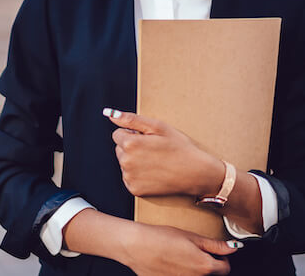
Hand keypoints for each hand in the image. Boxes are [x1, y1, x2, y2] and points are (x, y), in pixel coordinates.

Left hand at [105, 109, 224, 196]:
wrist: (195, 173)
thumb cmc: (179, 147)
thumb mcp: (158, 127)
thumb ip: (131, 119)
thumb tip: (109, 114)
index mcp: (130, 144)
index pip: (118, 134)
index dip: (133, 134)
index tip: (148, 139)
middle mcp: (126, 162)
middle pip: (120, 149)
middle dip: (132, 147)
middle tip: (153, 150)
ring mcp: (129, 177)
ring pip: (124, 163)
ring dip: (134, 160)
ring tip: (155, 161)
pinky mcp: (134, 190)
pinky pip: (129, 177)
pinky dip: (137, 174)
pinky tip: (153, 172)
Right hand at [120, 222, 239, 275]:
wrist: (136, 246)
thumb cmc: (161, 238)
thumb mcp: (191, 236)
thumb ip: (215, 245)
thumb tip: (234, 247)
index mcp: (205, 266)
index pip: (225, 268)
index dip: (221, 257)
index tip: (212, 251)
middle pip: (212, 275)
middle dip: (209, 265)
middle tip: (194, 252)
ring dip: (195, 271)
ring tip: (181, 258)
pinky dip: (181, 273)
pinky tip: (171, 264)